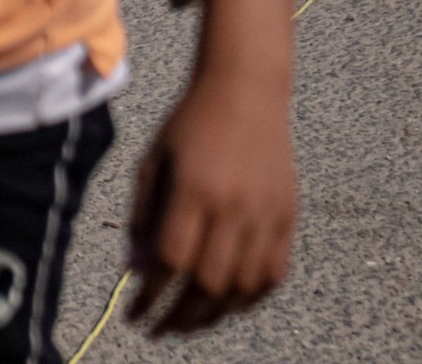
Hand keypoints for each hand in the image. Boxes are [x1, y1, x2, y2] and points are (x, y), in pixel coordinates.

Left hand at [125, 76, 297, 336]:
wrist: (244, 91)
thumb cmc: (188, 124)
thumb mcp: (152, 162)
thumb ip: (143, 217)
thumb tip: (136, 271)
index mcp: (193, 189)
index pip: (171, 260)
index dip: (150, 296)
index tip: (133, 314)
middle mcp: (234, 205)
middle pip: (208, 282)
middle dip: (179, 316)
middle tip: (158, 329)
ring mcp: (267, 213)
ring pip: (244, 286)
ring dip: (215, 314)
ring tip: (189, 324)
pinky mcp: (288, 216)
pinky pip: (274, 273)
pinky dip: (251, 298)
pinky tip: (227, 305)